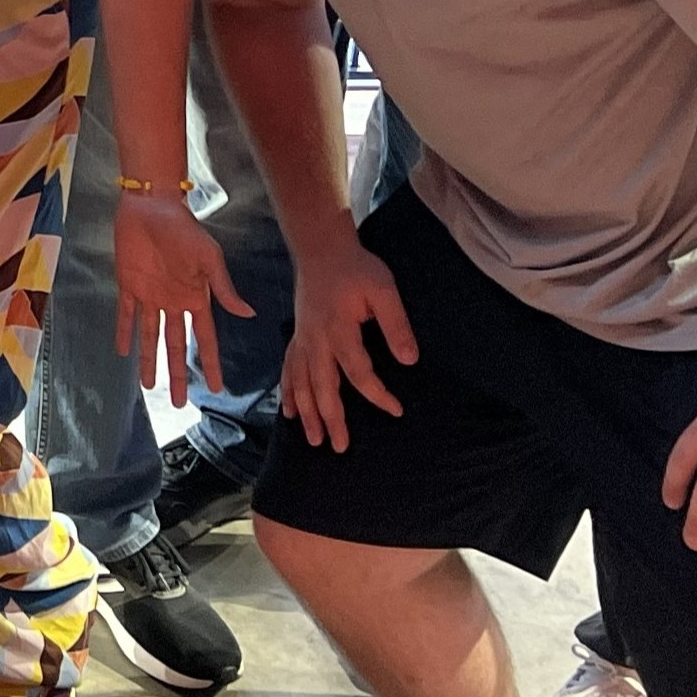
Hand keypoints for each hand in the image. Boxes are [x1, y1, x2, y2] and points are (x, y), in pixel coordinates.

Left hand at [114, 191, 251, 410]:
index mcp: (196, 298)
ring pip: (150, 337)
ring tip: (149, 386)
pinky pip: (125, 314)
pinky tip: (123, 351)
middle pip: (177, 346)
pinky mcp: (129, 285)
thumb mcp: (209, 258)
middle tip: (178, 402)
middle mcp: (173, 302)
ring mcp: (151, 295)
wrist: (151, 206)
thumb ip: (224, 288)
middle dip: (178, 374)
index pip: (205, 340)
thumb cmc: (184, 229)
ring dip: (149, 361)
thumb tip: (248, 315)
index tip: (216, 388)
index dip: (210, 364)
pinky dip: (124, 332)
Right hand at [279, 232, 417, 454]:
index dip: (378, 395)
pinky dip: (288, 392)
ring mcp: (302, 340)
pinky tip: (289, 411)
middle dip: (330, 419)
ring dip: (306, 413)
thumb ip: (396, 324)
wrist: (321, 250)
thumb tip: (409, 360)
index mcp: (338, 330)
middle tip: (339, 447)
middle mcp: (315, 341)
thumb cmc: (355, 269)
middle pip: (321, 387)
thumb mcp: (384, 290)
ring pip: (301, 383)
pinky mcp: (297, 337)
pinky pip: (289, 369)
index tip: (396, 410)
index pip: (359, 372)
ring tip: (313, 439)